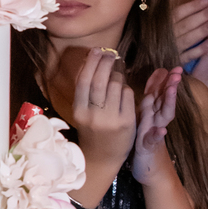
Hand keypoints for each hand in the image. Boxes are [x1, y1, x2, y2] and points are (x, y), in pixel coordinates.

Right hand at [69, 48, 137, 174]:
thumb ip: (86, 92)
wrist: (102, 157)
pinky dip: (127, 88)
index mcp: (79, 111)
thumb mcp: (83, 112)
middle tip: (110, 53)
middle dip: (105, 62)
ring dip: (117, 74)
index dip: (90, 63)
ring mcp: (111, 119)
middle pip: (100, 80)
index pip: (84, 81)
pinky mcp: (127, 122)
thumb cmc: (92, 130)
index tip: (96, 50)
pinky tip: (124, 88)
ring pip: (115, 86)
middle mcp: (93, 115)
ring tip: (116, 71)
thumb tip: (91, 63)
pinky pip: (128, 95)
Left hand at [133, 66, 181, 186]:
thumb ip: (150, 101)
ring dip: (169, 103)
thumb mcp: (145, 118)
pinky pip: (153, 140)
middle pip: (164, 100)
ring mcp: (154, 132)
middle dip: (170, 86)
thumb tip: (155, 79)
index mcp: (151, 113)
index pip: (158, 93)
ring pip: (163, 115)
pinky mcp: (149, 146)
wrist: (148, 168)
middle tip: (176, 72)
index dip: (161, 80)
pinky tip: (161, 130)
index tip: (166, 67)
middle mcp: (155, 120)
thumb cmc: (143, 141)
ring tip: (172, 90)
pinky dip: (157, 134)